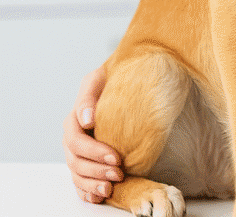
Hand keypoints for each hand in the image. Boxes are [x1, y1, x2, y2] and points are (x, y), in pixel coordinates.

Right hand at [63, 66, 122, 202]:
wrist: (122, 85)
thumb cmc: (110, 80)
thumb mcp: (98, 80)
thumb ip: (89, 97)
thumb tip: (87, 119)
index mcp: (73, 121)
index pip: (77, 141)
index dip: (94, 152)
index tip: (115, 157)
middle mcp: (72, 140)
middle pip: (77, 161)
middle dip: (97, 170)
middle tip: (119, 173)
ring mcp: (77, 153)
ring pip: (78, 175)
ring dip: (92, 184)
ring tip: (110, 188)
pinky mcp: (86, 162)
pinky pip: (80, 182)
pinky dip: (87, 192)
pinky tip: (98, 197)